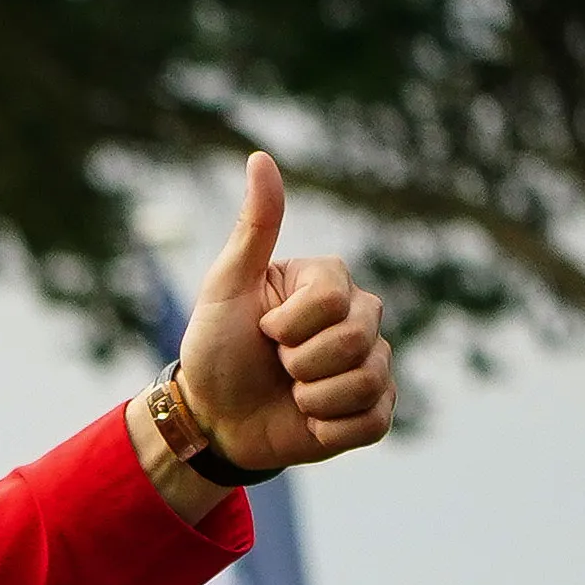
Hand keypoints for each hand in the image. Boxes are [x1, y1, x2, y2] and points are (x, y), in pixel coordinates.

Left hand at [172, 153, 393, 475]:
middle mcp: (362, 317)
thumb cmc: (216, 349)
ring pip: (366, 380)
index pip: (332, 300)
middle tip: (276, 366)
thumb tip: (260, 157)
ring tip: (291, 393)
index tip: (263, 332)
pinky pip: (373, 419)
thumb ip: (253, 228)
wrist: (211, 418)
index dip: (287, 326)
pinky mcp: (374, 410)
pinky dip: (330, 428)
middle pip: (356, 338)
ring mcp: (373, 363)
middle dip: (299, 362)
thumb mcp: (225, 287)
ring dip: (312, 397)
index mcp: (330, 283)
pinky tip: (309, 420)